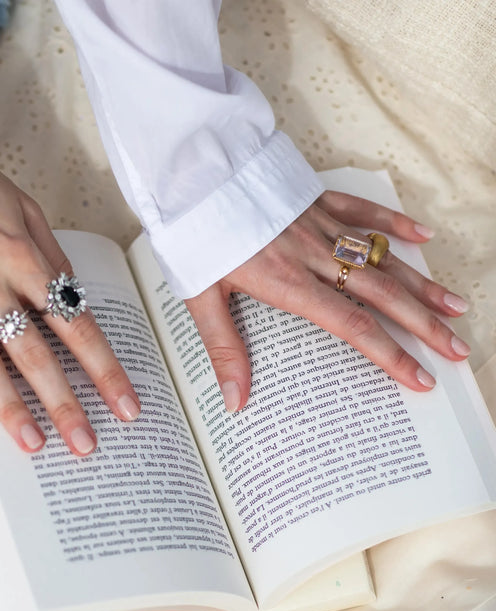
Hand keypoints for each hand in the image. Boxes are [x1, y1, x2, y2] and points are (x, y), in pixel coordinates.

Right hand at [0, 137, 139, 454]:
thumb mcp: (23, 206)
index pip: (74, 324)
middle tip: (87, 444)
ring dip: (9, 406)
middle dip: (65, 401)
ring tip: (33, 445)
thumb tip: (76, 299)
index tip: (126, 405)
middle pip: (34, 351)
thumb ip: (51, 256)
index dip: (104, 368)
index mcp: (22, 257)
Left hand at [185, 190, 470, 411]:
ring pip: (382, 258)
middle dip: (424, 326)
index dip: (389, 354)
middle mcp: (314, 255)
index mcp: (289, 283)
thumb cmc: (195, 236)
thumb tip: (235, 402)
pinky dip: (396, 224)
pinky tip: (423, 239)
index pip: (352, 326)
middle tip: (456, 350)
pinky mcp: (317, 200)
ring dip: (422, 285)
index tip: (419, 377)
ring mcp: (320, 226)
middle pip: (383, 295)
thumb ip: (224, 350)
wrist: (191, 171)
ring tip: (455, 308)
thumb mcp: (200, 299)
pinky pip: (364, 211)